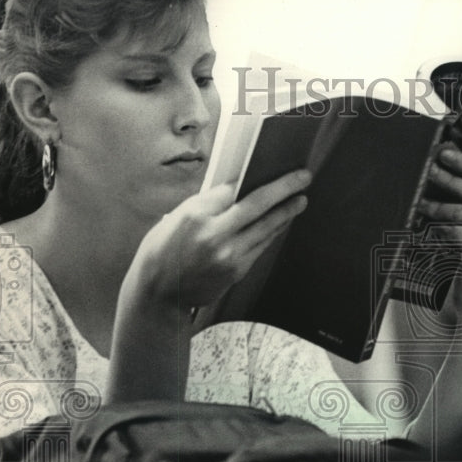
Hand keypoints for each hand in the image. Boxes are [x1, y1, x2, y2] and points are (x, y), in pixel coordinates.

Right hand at [123, 169, 310, 315]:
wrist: (158, 295)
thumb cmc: (162, 251)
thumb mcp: (176, 219)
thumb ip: (207, 204)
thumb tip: (237, 189)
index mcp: (195, 215)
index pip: (233, 188)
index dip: (254, 177)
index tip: (271, 166)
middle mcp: (214, 234)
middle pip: (259, 205)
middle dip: (285, 188)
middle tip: (303, 177)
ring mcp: (229, 254)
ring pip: (267, 227)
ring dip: (287, 212)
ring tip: (300, 199)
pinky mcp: (237, 270)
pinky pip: (261, 245)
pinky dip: (273, 231)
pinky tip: (282, 222)